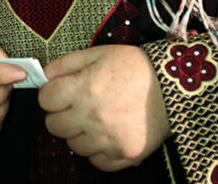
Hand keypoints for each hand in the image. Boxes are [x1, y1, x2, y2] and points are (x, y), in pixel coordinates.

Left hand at [39, 45, 168, 171]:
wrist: (174, 85)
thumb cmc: (136, 67)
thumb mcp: (97, 54)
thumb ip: (65, 64)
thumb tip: (43, 76)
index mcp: (84, 89)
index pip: (45, 99)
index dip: (51, 94)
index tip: (60, 92)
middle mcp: (94, 116)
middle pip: (54, 125)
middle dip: (61, 114)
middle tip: (76, 106)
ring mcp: (110, 138)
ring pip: (74, 146)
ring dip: (79, 134)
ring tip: (95, 119)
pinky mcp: (126, 154)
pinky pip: (97, 162)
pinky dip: (98, 151)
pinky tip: (107, 134)